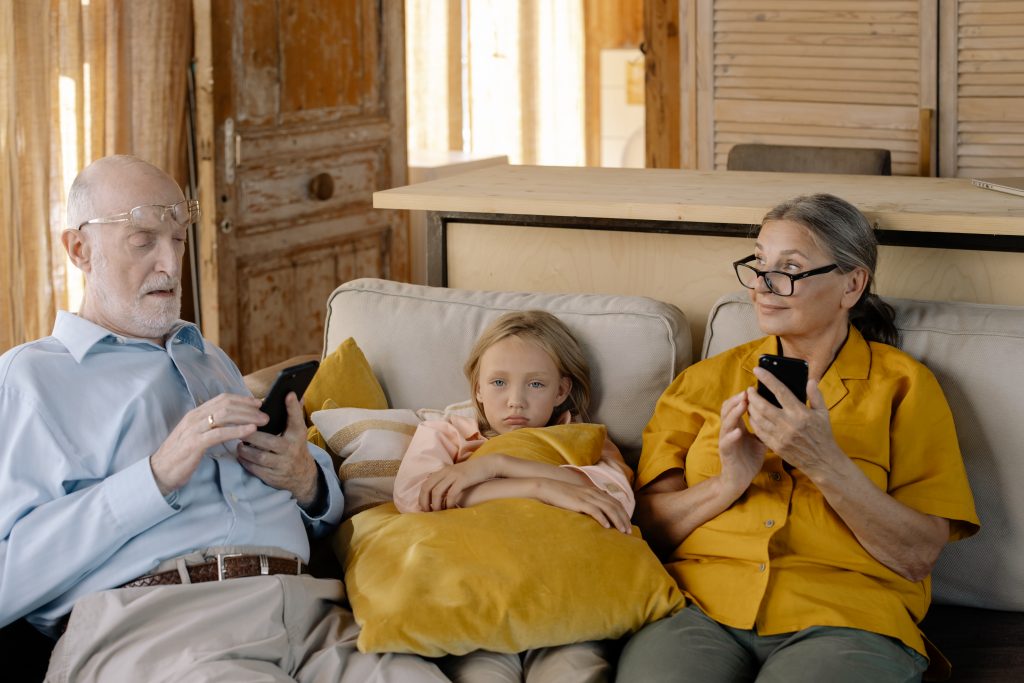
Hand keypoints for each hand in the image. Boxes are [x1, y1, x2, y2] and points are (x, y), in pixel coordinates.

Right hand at [150, 393, 266, 495]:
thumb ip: (211, 427)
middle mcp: (194, 417)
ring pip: (225, 415)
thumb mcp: (196, 436)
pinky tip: (250, 431)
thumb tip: (232, 422)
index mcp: (195, 414)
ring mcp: (193, 429)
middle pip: (226, 404)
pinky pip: (219, 433)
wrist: (159, 473)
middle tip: (265, 414)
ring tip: (262, 421)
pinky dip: (237, 430)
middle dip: (249, 407)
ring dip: (247, 417)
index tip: (258, 403)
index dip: (242, 399)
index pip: (222, 399)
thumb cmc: (181, 456)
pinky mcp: (194, 443)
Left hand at [235, 392, 319, 506]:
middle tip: (239, 428)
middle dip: (251, 435)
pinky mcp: (272, 477)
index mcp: (298, 436)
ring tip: (239, 443)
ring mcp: (282, 465)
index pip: (296, 419)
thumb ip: (294, 414)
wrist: (302, 476)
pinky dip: (245, 461)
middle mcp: (291, 450)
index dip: (292, 407)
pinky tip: (241, 455)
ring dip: (245, 449)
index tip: (287, 394)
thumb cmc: (295, 447)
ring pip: (259, 457)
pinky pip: (255, 469)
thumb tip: (293, 394)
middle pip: (268, 441)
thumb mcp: (298, 432)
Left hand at [419, 456, 499, 510]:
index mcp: (442, 471)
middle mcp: (445, 472)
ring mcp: (454, 475)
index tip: (424, 509)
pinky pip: (451, 493)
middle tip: (428, 513)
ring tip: (439, 513)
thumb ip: (445, 480)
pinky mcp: (462, 479)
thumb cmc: (471, 473)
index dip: (422, 498)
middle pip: (427, 488)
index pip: (425, 485)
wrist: (487, 464)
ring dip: (436, 505)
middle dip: (425, 502)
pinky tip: (452, 509)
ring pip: (437, 492)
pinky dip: (449, 503)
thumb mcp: (455, 474)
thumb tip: (435, 490)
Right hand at [532, 479, 632, 532]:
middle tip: (629, 531)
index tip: (627, 525)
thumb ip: (588, 503)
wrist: (548, 488)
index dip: (623, 514)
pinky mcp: (580, 502)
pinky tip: (607, 527)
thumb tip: (596, 515)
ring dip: (617, 520)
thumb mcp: (578, 498)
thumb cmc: (561, 495)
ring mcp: (587, 497)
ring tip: (622, 531)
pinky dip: (603, 518)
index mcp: (595, 492)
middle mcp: (594, 493)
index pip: (615, 502)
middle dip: (624, 519)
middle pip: (615, 506)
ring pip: (608, 509)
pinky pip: (595, 510)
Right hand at [717, 390, 765, 496]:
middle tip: (747, 392)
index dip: (742, 396)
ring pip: (726, 422)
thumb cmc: (751, 457)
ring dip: (734, 412)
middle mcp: (729, 430)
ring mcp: (726, 440)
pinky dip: (732, 436)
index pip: (735, 405)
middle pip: (727, 409)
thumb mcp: (760, 439)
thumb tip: (781, 413)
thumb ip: (766, 426)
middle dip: (736, 399)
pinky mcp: (726, 452)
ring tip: (743, 404)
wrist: (740, 478)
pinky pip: (726, 442)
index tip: (753, 388)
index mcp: (737, 425)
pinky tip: (738, 431)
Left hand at [746, 368, 843, 477]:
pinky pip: (759, 431)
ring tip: (749, 401)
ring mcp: (781, 436)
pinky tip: (753, 416)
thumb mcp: (823, 413)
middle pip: (763, 406)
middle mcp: (789, 424)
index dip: (767, 379)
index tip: (758, 370)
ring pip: (758, 419)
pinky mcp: (776, 446)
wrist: (822, 461)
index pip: (780, 391)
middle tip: (749, 389)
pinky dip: (753, 422)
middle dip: (753, 396)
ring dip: (751, 408)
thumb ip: (816, 396)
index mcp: (800, 413)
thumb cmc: (823, 435)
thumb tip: (810, 380)